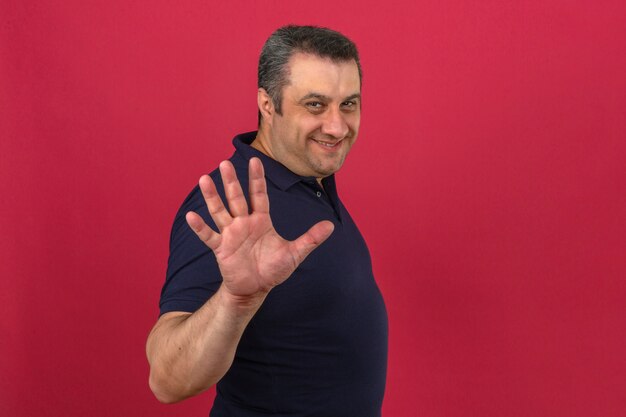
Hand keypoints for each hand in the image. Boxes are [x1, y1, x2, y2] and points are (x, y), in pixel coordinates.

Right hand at [186, 157, 333, 302]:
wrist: (256, 288)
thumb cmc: (274, 268)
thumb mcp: (295, 253)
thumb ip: (311, 239)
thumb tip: (331, 226)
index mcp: (261, 220)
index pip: (259, 195)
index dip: (257, 179)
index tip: (256, 160)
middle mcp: (244, 223)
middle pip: (237, 198)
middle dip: (231, 181)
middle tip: (225, 162)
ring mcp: (231, 234)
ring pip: (220, 211)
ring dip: (212, 197)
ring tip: (204, 179)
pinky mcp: (221, 249)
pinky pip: (209, 236)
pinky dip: (200, 227)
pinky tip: (191, 216)